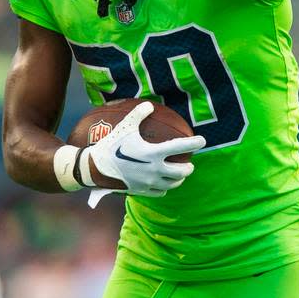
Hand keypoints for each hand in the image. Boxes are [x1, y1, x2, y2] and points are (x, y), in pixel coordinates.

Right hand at [80, 102, 205, 196]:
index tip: (202, 140)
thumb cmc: (110, 145)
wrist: (96, 168)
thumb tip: (149, 105)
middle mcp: (154, 169)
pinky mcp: (142, 191)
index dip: (194, 143)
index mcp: (153, 153)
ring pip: (172, 184)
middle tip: (190, 164)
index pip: (180, 147)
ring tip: (179, 176)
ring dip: (178, 180)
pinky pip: (160, 192)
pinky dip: (164, 188)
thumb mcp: (124, 126)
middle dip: (188, 168)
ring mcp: (149, 182)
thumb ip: (139, 114)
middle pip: (181, 172)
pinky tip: (163, 184)